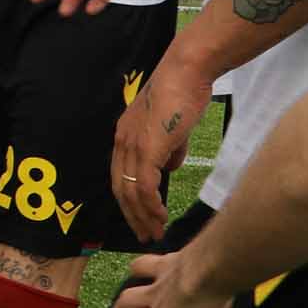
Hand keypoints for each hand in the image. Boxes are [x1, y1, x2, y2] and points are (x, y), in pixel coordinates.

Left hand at [111, 52, 214, 239]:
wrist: (186, 72)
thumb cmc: (182, 94)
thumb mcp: (172, 128)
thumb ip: (168, 150)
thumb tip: (170, 168)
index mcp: (124, 137)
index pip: (120, 177)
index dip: (129, 201)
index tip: (140, 219)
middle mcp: (122, 143)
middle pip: (120, 189)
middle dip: (132, 216)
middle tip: (145, 235)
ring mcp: (132, 145)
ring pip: (131, 192)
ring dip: (143, 216)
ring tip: (155, 232)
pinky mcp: (147, 148)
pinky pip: (144, 185)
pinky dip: (150, 205)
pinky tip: (161, 215)